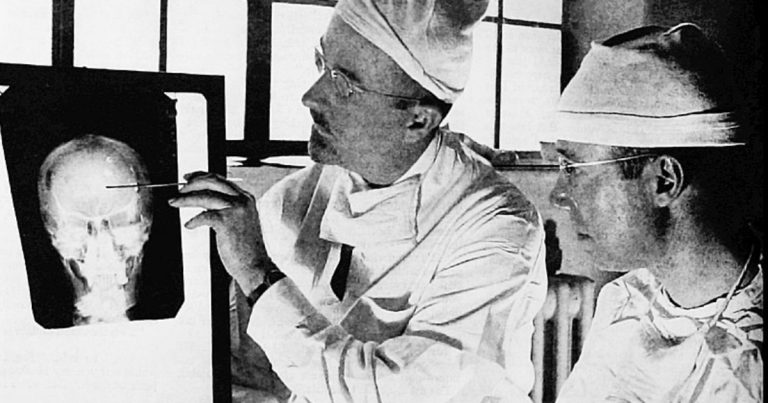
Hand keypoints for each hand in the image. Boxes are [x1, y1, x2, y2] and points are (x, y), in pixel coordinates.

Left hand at [168, 172, 267, 293]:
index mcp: (246, 198)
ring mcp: (235, 209)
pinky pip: (203, 215)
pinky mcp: (226, 222)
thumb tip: (205, 201)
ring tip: (175, 202)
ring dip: (186, 198)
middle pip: (212, 181)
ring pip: (205, 195)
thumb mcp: (240, 221)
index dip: (202, 176)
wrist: (255, 266)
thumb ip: (227, 208)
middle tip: (180, 190)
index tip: (189, 178)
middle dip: (192, 183)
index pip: (221, 179)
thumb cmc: (246, 248)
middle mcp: (242, 200)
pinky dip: (193, 220)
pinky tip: (189, 225)